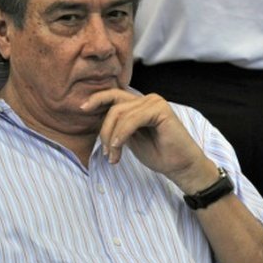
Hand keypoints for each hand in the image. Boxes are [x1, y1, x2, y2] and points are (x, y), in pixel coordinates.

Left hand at [81, 88, 215, 191]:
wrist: (181, 166)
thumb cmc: (159, 155)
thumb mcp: (131, 139)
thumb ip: (119, 126)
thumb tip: (99, 121)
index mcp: (141, 104)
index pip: (114, 96)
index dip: (96, 99)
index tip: (82, 109)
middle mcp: (148, 99)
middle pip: (114, 106)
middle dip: (104, 131)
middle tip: (106, 154)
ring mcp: (155, 102)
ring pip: (120, 114)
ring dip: (112, 138)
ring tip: (114, 157)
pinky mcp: (161, 110)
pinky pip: (132, 120)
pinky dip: (121, 134)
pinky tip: (118, 148)